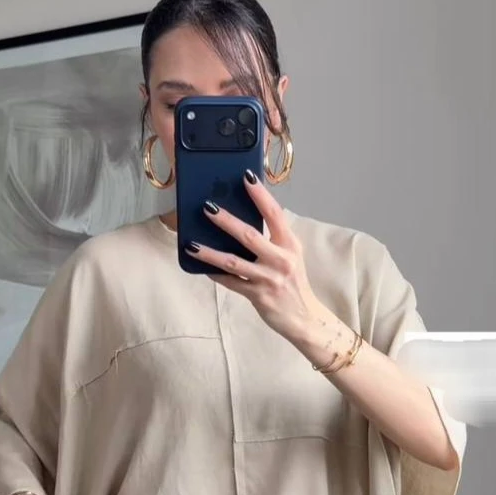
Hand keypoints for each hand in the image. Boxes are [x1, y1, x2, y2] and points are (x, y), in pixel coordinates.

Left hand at [184, 172, 322, 342]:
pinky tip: (201, 267)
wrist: (304, 317)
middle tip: (207, 207)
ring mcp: (268, 279)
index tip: (246, 177)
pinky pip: (231, 283)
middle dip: (226, 221)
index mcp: (290, 244)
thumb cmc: (293, 282)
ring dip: (210, 252)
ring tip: (191, 243)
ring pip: (234, 262)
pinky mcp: (258, 296)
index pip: (274, 213)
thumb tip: (243, 220)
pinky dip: (216, 274)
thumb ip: (273, 239)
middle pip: (250, 235)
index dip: (260, 194)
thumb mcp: (290, 256)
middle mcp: (281, 260)